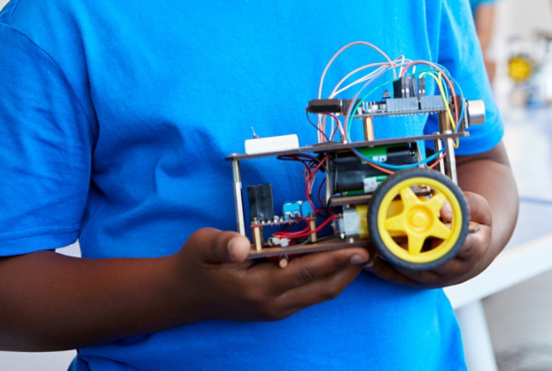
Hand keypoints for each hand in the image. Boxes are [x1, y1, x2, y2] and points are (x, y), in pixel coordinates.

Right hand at [169, 227, 368, 321]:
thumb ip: (223, 243)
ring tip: (357, 254)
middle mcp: (272, 304)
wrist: (182, 295)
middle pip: (323, 289)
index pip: (307, 272)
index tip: (359, 250)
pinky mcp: (274, 308)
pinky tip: (330, 261)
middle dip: (349, 271)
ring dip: (340, 276)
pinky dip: (325, 279)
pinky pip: (308, 295)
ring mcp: (275, 309)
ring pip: (319, 294)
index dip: (336, 261)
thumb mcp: (202, 245)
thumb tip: (243, 243)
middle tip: (369, 248)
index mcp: (258, 288)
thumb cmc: (194, 265)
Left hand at [363, 191, 492, 288]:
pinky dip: (383, 270)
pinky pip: (400, 279)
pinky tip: (368, 258)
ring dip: (391, 259)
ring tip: (371, 245)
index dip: (444, 237)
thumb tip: (445, 210)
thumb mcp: (479, 209)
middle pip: (430, 263)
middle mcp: (454, 268)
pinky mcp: (422, 282)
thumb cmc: (475, 225)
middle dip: (408, 249)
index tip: (426, 227)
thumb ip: (468, 204)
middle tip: (387, 233)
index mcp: (472, 249)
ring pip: (412, 273)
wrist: (474, 249)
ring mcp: (437, 278)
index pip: (462, 246)